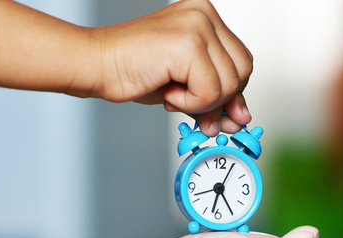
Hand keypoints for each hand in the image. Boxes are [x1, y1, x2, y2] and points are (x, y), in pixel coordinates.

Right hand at [91, 0, 252, 135]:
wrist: (98, 65)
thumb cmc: (134, 70)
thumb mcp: (187, 85)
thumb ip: (216, 97)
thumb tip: (241, 119)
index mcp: (206, 16)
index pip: (242, 60)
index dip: (232, 91)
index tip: (215, 110)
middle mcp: (204, 14)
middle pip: (243, 70)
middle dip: (221, 99)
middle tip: (189, 104)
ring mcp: (197, 25)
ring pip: (230, 84)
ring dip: (202, 103)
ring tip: (174, 94)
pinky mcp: (188, 44)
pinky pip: (210, 92)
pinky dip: (190, 104)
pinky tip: (168, 94)